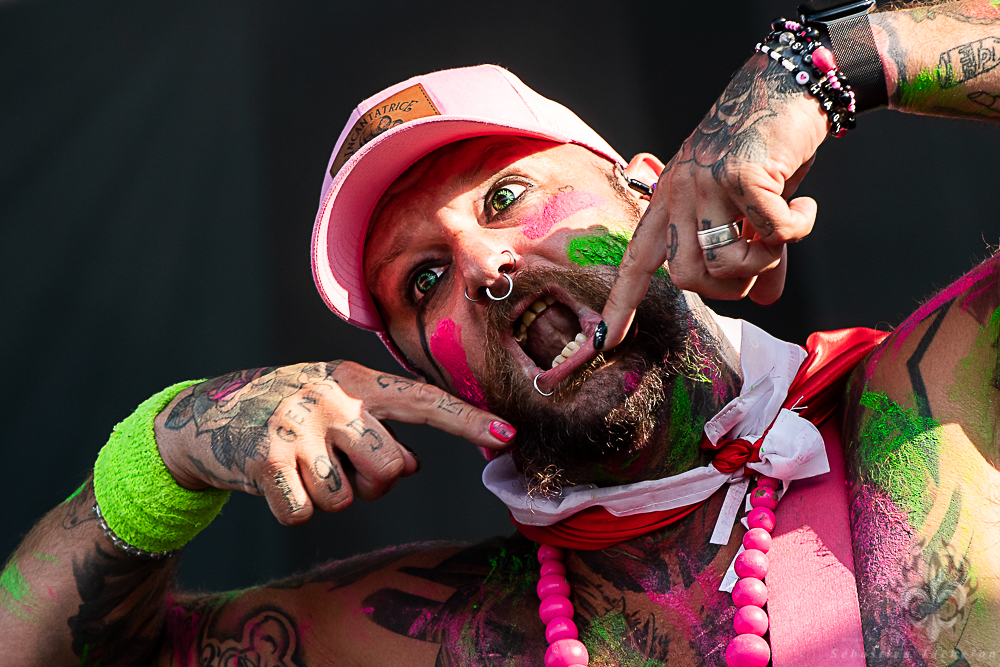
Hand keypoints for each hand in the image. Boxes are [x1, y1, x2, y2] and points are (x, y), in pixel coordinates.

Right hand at [154, 361, 512, 524]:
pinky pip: (305, 514)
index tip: (507, 435)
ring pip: (348, 499)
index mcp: (356, 381)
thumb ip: (379, 426)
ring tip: (302, 467)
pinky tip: (275, 480)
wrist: (205, 414)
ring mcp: (299, 428)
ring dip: (328, 496)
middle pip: (392, 469)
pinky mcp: (267, 460)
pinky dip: (291, 508)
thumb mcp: (336, 402)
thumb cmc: (288, 412)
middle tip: (341, 466)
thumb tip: (413, 465)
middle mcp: (333, 399)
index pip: (423, 402)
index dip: (467, 421)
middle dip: (375, 483)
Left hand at [600, 55, 828, 348]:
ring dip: (763, 262)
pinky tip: (804, 205)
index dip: (621, 304)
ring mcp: (705, 183)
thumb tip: (766, 300)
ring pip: (724, 263)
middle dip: (731, 287)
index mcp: (669, 201)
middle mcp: (678, 193)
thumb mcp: (751, 206)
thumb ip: (753, 252)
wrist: (788, 85)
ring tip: (783, 232)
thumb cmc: (767, 149)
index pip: (637, 262)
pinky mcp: (740, 175)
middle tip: (761, 262)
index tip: (603, 343)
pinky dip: (797, 229)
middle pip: (689, 278)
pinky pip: (772, 235)